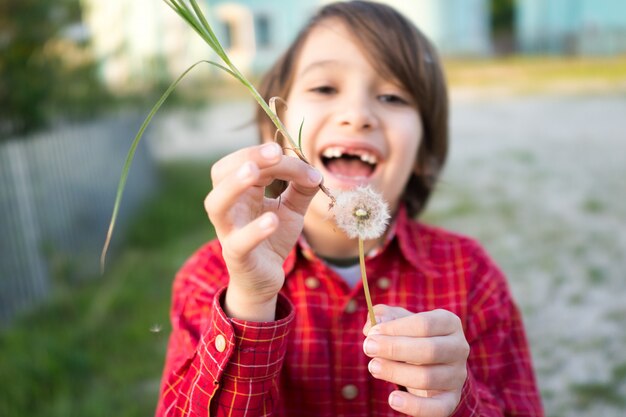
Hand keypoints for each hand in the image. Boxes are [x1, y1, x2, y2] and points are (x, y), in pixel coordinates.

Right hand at [205, 142, 321, 320]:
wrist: (266, 277)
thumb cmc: (273, 237)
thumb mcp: (291, 209)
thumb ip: (302, 188)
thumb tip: (315, 172)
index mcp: (242, 190)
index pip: (250, 162)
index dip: (275, 158)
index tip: (307, 166)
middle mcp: (229, 206)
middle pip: (222, 172)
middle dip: (247, 156)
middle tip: (274, 151)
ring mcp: (228, 230)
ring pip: (216, 203)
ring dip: (233, 184)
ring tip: (254, 172)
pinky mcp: (236, 255)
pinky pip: (239, 242)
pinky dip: (254, 231)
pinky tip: (272, 221)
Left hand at [362, 305, 469, 416]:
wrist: (433, 364)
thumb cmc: (412, 336)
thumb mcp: (400, 321)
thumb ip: (384, 316)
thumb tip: (371, 327)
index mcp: (448, 323)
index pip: (425, 324)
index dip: (396, 329)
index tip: (372, 334)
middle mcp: (458, 348)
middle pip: (429, 350)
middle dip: (394, 349)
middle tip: (368, 348)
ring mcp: (457, 375)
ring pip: (428, 377)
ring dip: (396, 373)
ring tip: (373, 367)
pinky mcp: (451, 399)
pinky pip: (438, 408)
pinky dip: (415, 406)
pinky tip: (392, 399)